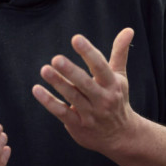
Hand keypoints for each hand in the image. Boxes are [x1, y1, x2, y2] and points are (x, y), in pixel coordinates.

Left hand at [32, 28, 137, 153]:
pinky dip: (49, 102)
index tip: (76, 39)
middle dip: (71, 71)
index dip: (88, 52)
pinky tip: (37, 90)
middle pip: (85, 84)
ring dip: (58, 84)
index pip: (100, 66)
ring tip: (44, 70)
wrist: (121, 136)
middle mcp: (102, 99)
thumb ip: (120, 52)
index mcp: (112, 85)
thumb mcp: (120, 77)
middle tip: (56, 59)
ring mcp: (90, 113)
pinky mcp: (78, 125)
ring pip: (72, 97)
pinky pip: (62, 112)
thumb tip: (128, 29)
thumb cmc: (117, 100)